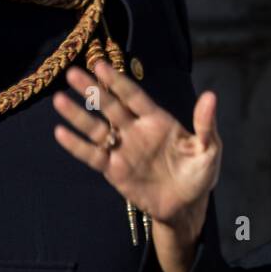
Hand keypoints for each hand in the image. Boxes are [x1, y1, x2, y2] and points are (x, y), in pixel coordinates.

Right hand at [52, 60, 220, 246]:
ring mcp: (123, 149)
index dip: (117, 81)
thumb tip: (210, 96)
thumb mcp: (208, 149)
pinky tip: (61, 133)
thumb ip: (205, 124)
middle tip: (72, 73)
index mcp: (158, 121)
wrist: (187, 207)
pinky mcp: (114, 170)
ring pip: (96, 128)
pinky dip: (77, 145)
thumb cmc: (199, 175)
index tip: (100, 64)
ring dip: (78, 115)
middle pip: (110, 106)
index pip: (134, 96)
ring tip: (59, 99)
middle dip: (92, 90)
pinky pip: (93, 155)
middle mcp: (136, 130)